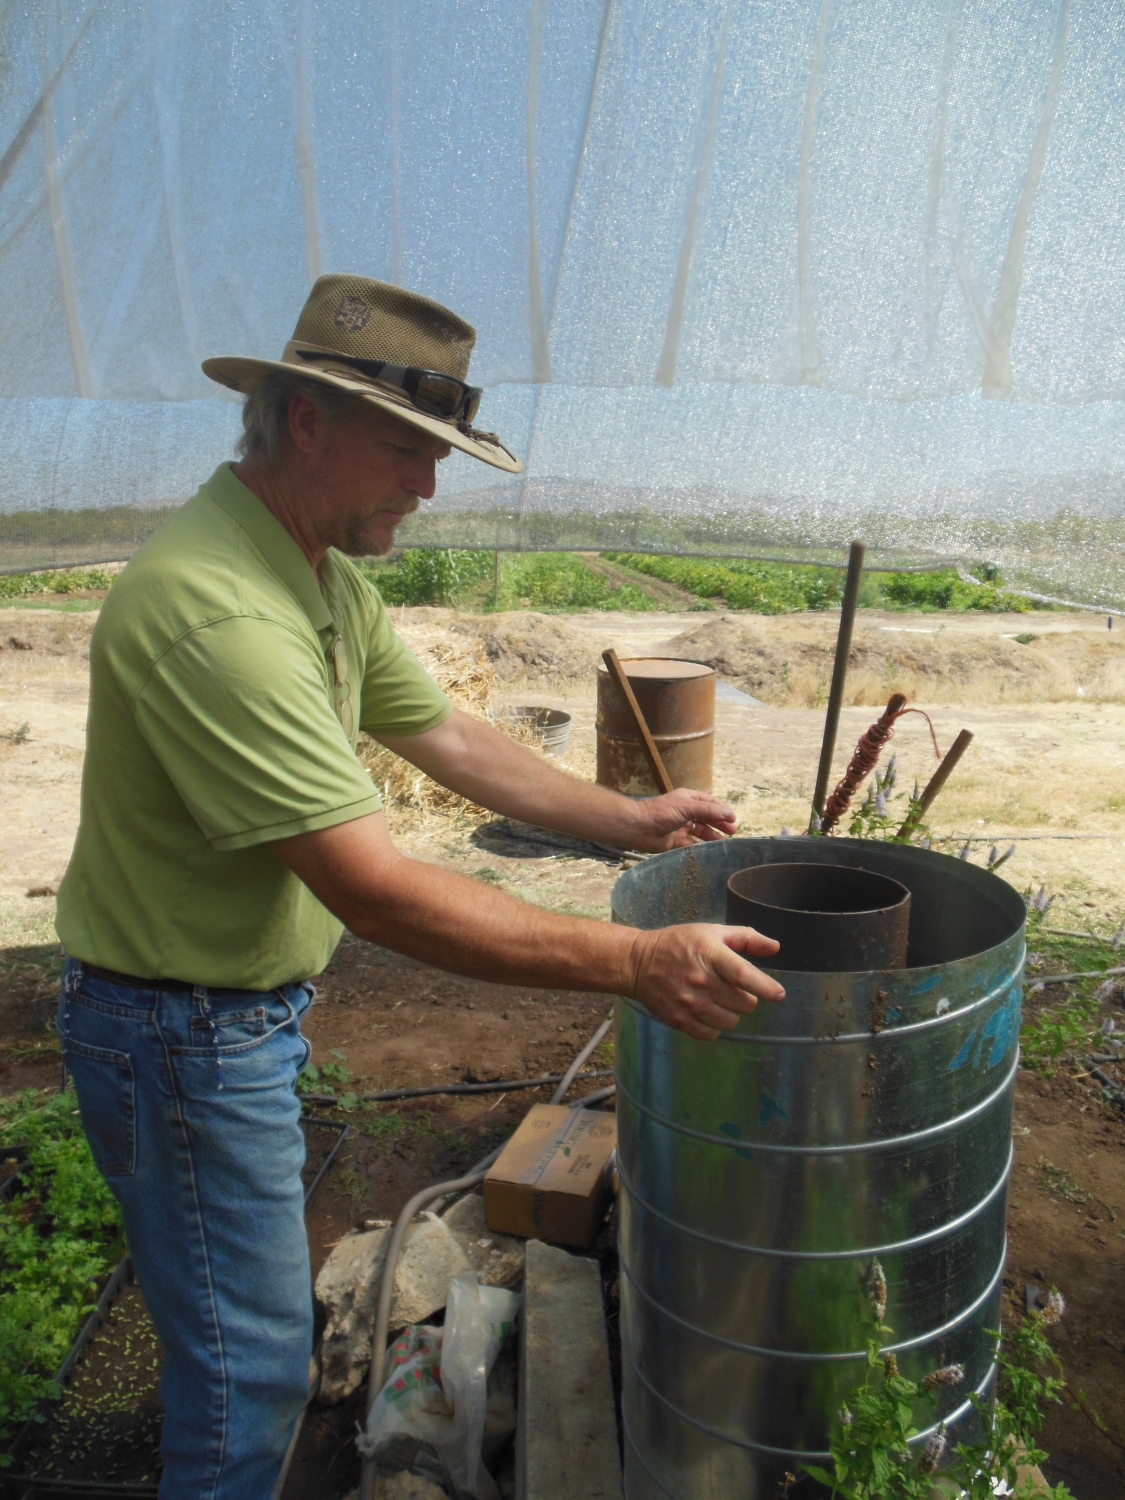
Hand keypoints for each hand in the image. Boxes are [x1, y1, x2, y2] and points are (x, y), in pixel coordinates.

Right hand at [628, 924, 784, 1039]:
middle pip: (744, 1003)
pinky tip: (708, 1011)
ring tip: (719, 999)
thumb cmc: (679, 944)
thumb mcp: (711, 932)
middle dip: (746, 997)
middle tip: (733, 988)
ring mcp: (690, 1004)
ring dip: (731, 1012)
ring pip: (731, 1021)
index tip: (779, 995)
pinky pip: (712, 1034)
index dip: (766, 987)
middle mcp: (701, 981)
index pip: (745, 976)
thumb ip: (746, 938)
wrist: (638, 963)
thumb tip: (775, 948)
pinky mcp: (680, 1020)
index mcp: (710, 955)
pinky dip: (716, 1025)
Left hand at [629, 789, 737, 851]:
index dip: (722, 810)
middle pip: (707, 818)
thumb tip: (729, 813)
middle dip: (720, 824)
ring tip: (723, 843)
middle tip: (732, 832)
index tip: (733, 819)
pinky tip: (709, 851)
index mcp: (688, 799)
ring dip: (712, 836)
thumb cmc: (661, 812)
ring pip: (701, 832)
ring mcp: (681, 827)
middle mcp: (686, 812)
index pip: (710, 803)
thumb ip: (709, 810)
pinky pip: (692, 844)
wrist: (639, 828)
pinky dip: (700, 847)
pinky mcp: (676, 841)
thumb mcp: (687, 807)